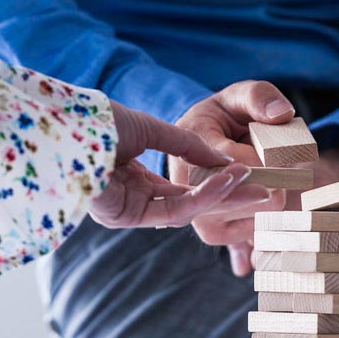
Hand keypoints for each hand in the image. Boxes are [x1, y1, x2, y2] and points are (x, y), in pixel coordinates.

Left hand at [90, 101, 271, 227]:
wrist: (70, 122)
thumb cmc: (101, 121)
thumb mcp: (153, 129)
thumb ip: (188, 146)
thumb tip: (224, 161)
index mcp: (133, 178)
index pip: (182, 189)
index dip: (216, 182)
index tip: (249, 174)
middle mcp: (131, 198)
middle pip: (190, 204)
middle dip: (231, 197)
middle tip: (268, 191)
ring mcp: (128, 210)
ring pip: (187, 211)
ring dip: (225, 196)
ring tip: (257, 184)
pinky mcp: (125, 216)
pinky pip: (174, 211)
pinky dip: (205, 196)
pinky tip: (230, 179)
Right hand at [167, 81, 295, 276]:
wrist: (199, 148)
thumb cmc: (220, 119)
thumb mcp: (238, 96)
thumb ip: (260, 97)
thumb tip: (282, 114)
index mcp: (190, 148)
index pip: (245, 165)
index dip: (273, 157)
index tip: (281, 147)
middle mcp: (189, 189)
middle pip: (258, 193)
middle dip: (278, 174)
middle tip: (274, 158)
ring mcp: (199, 216)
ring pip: (263, 211)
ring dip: (274, 189)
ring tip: (259, 172)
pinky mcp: (213, 234)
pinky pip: (260, 226)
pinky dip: (265, 207)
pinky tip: (255, 191)